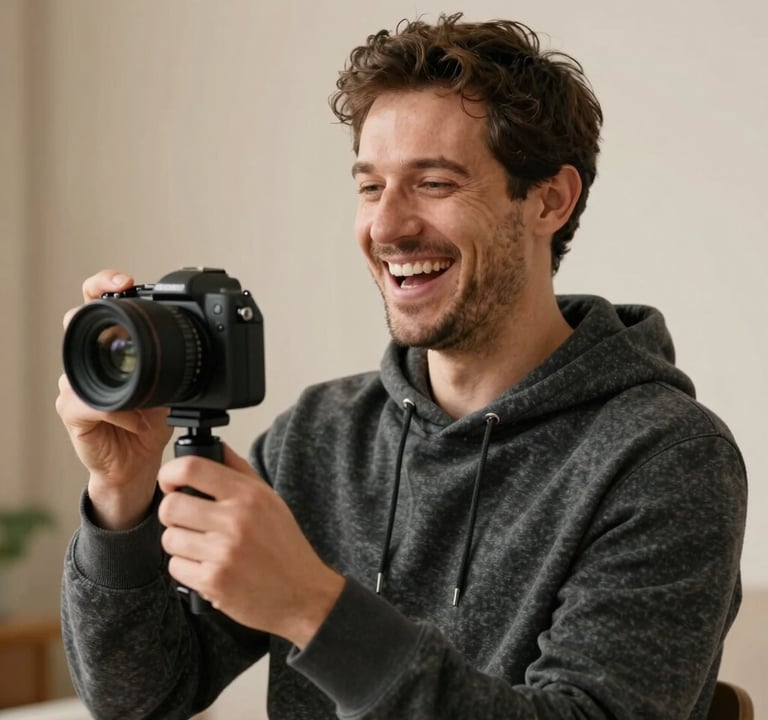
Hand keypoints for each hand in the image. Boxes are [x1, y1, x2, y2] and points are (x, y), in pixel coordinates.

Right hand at [55, 269, 173, 529]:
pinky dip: (120, 412)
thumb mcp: (173, 387)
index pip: (98, 303)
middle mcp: (89, 360)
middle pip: (75, 320)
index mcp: (112, 347)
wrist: (139, 465)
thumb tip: (212, 344)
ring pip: (78, 362)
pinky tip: (138, 421)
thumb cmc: (152, 422)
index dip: (105, 284)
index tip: (126, 281)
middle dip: (94, 307)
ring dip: (117, 373)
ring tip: (143, 392)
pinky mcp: (73, 413)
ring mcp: (76, 385)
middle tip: (120, 299)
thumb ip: (180, 364)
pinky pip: (89, 404)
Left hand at [157, 445, 344, 647]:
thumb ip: (240, 471)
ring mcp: (224, 552)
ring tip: (201, 547)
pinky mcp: (214, 582)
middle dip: (172, 514)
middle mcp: (236, 520)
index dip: (169, 474)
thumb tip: (215, 446)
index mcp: (248, 495)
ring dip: (179, 543)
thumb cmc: (285, 546)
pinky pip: (176, 567)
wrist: (303, 593)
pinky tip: (207, 567)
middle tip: (185, 520)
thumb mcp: (270, 499)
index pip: (191, 468)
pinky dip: (186, 569)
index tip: (170, 483)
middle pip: (170, 506)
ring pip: (169, 538)